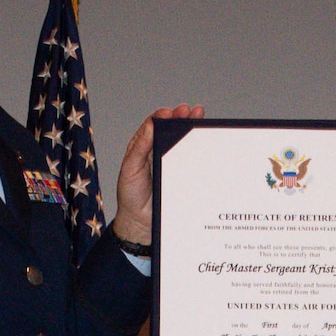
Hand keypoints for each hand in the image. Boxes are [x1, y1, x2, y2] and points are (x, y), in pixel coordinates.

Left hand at [112, 104, 204, 241]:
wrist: (141, 224)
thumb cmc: (131, 197)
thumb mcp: (130, 169)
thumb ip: (139, 148)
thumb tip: (150, 126)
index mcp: (143, 148)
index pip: (154, 126)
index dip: (164, 116)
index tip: (172, 112)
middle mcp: (158, 154)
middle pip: (172, 131)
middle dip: (182, 118)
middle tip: (191, 111)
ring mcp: (171, 166)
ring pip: (183, 144)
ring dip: (192, 131)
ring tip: (200, 119)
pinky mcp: (182, 178)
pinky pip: (192, 163)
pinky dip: (199, 152)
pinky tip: (205, 143)